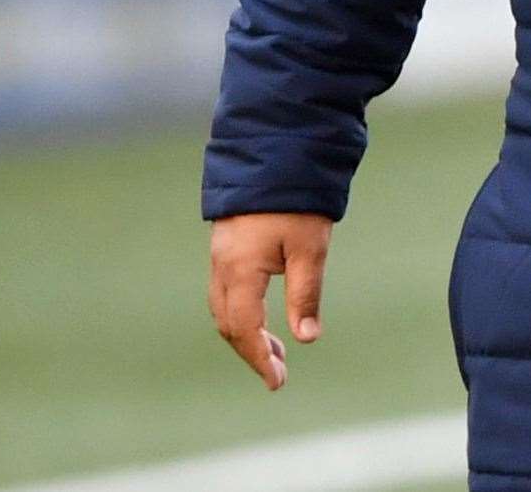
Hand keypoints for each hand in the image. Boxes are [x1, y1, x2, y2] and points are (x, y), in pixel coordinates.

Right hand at [208, 211, 332, 389]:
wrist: (276, 148)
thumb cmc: (296, 199)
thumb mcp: (309, 248)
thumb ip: (305, 293)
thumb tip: (306, 338)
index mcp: (240, 270)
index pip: (243, 328)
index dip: (259, 357)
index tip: (277, 381)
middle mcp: (223, 264)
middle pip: (228, 322)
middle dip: (251, 350)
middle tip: (278, 371)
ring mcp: (221, 252)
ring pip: (225, 306)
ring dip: (246, 331)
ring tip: (276, 348)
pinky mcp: (227, 242)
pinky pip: (226, 288)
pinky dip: (242, 309)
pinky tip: (262, 312)